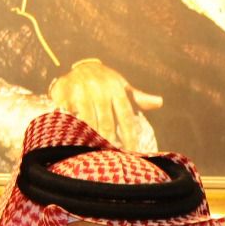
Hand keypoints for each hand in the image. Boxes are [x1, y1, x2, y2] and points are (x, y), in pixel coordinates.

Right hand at [47, 60, 161, 150]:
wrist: (79, 68)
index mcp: (116, 88)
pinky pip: (69, 116)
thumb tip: (159, 102)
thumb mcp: (121, 87)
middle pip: (107, 122)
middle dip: (110, 141)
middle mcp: (100, 87)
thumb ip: (138, 98)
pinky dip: (74, 129)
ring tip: (95, 153)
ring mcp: (81, 89)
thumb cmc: (105, 82)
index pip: (125, 116)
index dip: (129, 136)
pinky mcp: (64, 93)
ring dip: (92, 139)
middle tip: (112, 157)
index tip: (131, 152)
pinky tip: (77, 140)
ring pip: (88, 122)